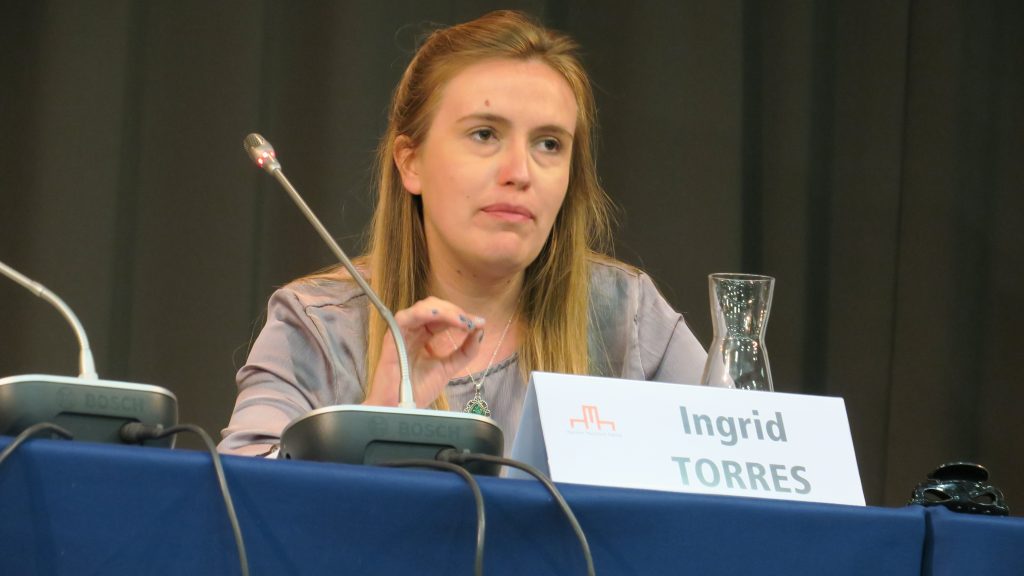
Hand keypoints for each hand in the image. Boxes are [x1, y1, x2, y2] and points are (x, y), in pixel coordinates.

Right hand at [363, 296, 485, 407]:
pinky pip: (405, 317)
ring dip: (445, 311)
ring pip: (423, 308)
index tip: (480, 323)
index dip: (462, 316)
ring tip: (462, 320)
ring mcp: (402, 332)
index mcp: (424, 335)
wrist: (400, 409)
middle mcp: (414, 330)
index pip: (444, 317)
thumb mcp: (448, 368)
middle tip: (473, 322)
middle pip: (435, 307)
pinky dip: (423, 313)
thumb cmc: (418, 390)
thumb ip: (465, 352)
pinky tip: (440, 316)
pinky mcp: (392, 337)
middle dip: (456, 311)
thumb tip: (480, 332)